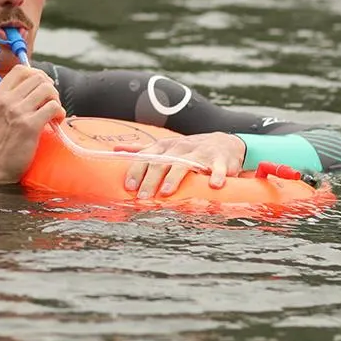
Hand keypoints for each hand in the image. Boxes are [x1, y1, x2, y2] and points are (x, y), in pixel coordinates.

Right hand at [0, 65, 64, 183]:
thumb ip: (9, 97)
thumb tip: (34, 85)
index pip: (20, 69)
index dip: (36, 73)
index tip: (42, 84)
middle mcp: (6, 100)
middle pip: (37, 77)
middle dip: (49, 87)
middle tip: (50, 100)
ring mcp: (18, 112)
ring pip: (47, 89)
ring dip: (55, 99)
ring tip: (53, 111)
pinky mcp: (30, 126)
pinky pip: (53, 107)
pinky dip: (59, 112)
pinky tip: (56, 120)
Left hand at [119, 132, 246, 198]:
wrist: (224, 142)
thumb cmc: (189, 150)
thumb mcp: (166, 147)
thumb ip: (142, 150)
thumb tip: (116, 150)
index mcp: (166, 146)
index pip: (147, 157)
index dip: (137, 171)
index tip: (128, 187)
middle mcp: (181, 148)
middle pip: (163, 162)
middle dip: (151, 180)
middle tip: (143, 197)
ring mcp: (201, 153)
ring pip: (185, 164)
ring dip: (174, 178)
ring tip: (166, 192)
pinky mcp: (220, 161)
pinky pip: (218, 168)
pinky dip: (217, 176)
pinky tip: (213, 185)